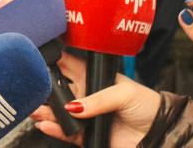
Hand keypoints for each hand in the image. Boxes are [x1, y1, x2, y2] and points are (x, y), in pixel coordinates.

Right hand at [31, 52, 160, 146]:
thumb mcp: (124, 93)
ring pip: (59, 112)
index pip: (68, 65)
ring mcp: (86, 116)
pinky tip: (46, 123)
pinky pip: (66, 132)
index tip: (38, 57)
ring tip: (36, 108)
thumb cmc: (148, 106)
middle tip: (33, 87)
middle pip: (59, 89)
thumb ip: (98, 98)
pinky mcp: (86, 136)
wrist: (158, 134)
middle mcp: (87, 95)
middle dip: (44, 87)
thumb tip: (75, 106)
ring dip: (45, 110)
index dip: (54, 60)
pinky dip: (55, 129)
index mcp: (95, 78)